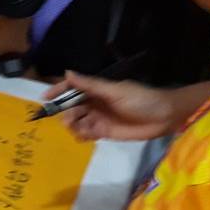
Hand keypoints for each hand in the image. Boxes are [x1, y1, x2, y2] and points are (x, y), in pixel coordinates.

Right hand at [44, 72, 179, 141]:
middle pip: (70, 107)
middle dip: (66, 113)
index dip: (58, 92)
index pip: (72, 89)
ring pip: (76, 122)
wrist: (164, 117)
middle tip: (70, 120)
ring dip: (74, 126)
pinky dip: (83, 136)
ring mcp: (98, 118)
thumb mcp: (115, 90)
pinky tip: (90, 136)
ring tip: (84, 129)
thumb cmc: (142, 99)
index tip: (45, 98)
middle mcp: (94, 103)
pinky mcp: (104, 133)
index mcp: (96, 90)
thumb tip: (67, 73)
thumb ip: (90, 85)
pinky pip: (85, 134)